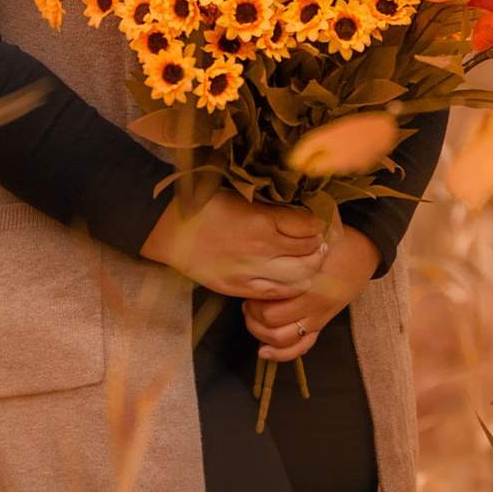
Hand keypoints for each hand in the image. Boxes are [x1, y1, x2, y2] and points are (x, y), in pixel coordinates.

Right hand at [143, 189, 322, 298]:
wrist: (169, 228)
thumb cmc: (205, 205)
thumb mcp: (242, 197)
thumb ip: (272, 208)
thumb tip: (301, 212)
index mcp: (262, 220)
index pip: (308, 226)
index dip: (319, 224)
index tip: (320, 222)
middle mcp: (261, 249)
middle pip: (308, 254)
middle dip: (320, 248)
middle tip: (322, 243)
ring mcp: (250, 272)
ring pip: (297, 278)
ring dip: (310, 270)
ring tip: (312, 262)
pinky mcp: (238, 288)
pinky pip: (274, 294)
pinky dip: (289, 288)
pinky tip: (291, 279)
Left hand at [244, 222, 377, 364]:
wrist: (362, 249)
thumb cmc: (333, 240)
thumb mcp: (308, 245)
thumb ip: (286, 256)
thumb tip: (255, 264)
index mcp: (308, 283)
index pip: (269, 305)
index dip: (253, 299)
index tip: (250, 286)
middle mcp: (313, 305)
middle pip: (271, 322)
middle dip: (253, 314)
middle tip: (249, 301)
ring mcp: (318, 317)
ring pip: (282, 339)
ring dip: (261, 332)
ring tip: (254, 317)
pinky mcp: (322, 324)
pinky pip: (301, 348)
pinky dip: (281, 354)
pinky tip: (263, 352)